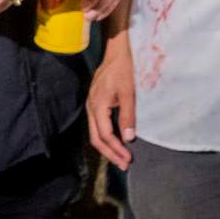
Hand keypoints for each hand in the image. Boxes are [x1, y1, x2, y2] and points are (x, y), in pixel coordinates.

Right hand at [87, 36, 135, 169]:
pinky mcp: (95, 104)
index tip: (129, 159)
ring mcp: (91, 106)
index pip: (105, 135)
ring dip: (108, 147)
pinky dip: (107, 137)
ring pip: (96, 134)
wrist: (115, 53)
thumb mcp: (129, 93)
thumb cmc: (123, 70)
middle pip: (97, 139)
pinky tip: (117, 142)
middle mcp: (91, 108)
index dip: (117, 149)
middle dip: (110, 154)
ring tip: (121, 158)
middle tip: (124, 165)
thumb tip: (129, 139)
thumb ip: (128, 116)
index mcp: (97, 106)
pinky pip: (98, 126)